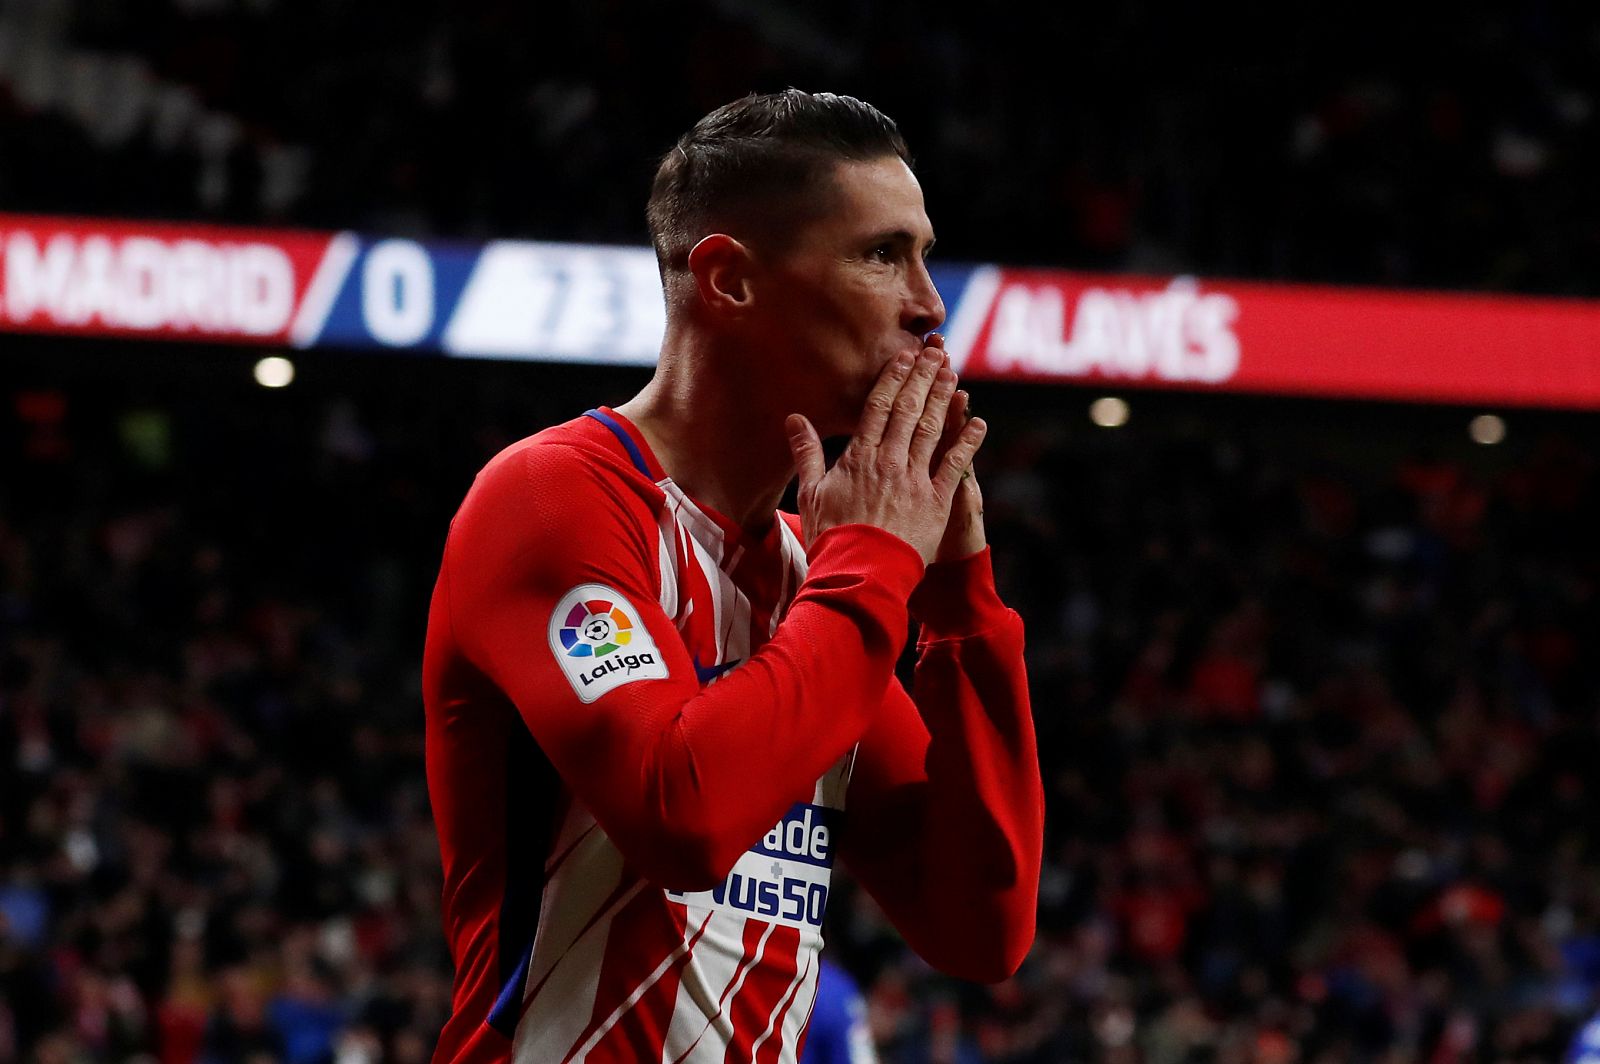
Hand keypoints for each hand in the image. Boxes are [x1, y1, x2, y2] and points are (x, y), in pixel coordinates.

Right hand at [787, 344, 987, 563]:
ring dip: (943, 399)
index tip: (905, 356)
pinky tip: (978, 421)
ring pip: (931, 429)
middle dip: (923, 377)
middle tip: (937, 352)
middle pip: (908, 410)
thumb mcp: (810, 493)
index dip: (893, 378)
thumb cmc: (831, 537)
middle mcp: (890, 461)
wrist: (859, 573)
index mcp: (860, 457)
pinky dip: (968, 441)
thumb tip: (793, 419)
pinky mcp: (936, 500)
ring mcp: (915, 479)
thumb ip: (806, 453)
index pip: (878, 407)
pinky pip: (955, 464)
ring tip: (953, 373)